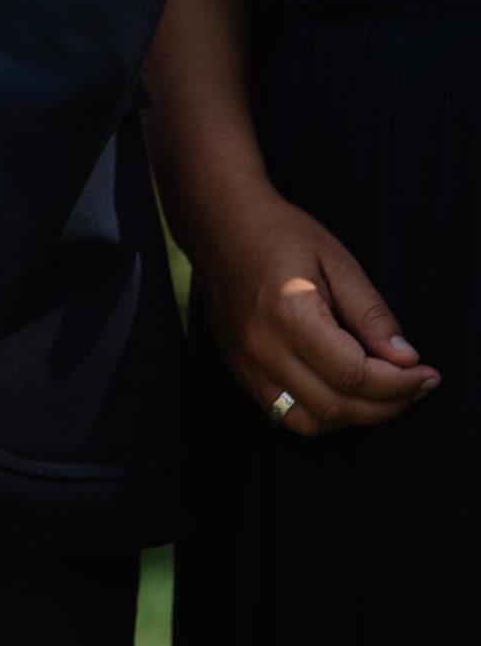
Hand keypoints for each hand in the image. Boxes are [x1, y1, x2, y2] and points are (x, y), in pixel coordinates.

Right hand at [193, 186, 439, 438]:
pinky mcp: (240, 370)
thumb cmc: (280, 233)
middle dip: (387, 405)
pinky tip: (342, 392)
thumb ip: (371, 314)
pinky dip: (322, 415)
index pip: (354, 374)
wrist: (220, 223)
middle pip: (336, 406)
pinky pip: (285, 415)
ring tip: (382, 393)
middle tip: (415, 386)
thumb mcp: (337, 260)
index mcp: (289, 313)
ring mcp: (246, 363)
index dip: (399, 383)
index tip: (426, 373)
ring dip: (354, 417)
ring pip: (311, 422)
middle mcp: (262, 347)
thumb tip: (406, 360)